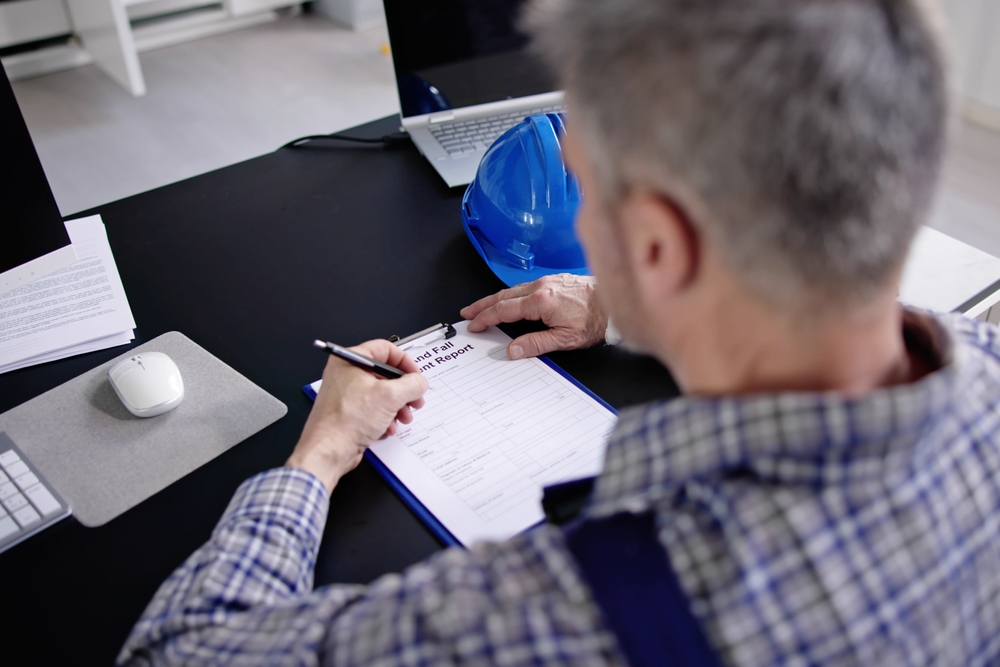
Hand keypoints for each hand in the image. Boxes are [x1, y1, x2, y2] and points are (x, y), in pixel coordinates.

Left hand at [286, 340, 427, 493]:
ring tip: (404, 417)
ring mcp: (347, 394)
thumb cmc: (346, 421)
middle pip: (385, 374)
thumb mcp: (390, 397)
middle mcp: (346, 374)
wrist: (329, 451)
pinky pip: (373, 409)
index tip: (416, 375)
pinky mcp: (349, 412)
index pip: (384, 349)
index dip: (404, 361)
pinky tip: (389, 428)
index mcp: (349, 360)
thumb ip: (412, 384)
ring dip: (398, 406)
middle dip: (404, 389)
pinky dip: (385, 417)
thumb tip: (420, 382)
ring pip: (382, 393)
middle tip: (415, 399)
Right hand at [460, 274, 606, 358]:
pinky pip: (526, 286)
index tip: (474, 324)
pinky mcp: (555, 280)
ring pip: (514, 289)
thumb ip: (536, 344)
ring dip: (496, 298)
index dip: (485, 318)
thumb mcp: (565, 339)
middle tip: (468, 313)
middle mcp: (541, 287)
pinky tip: (511, 300)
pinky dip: (512, 293)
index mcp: (540, 302)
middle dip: (483, 305)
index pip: (503, 310)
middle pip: (503, 295)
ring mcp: (548, 281)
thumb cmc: (595, 320)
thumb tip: (512, 350)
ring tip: (483, 307)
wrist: (615, 302)